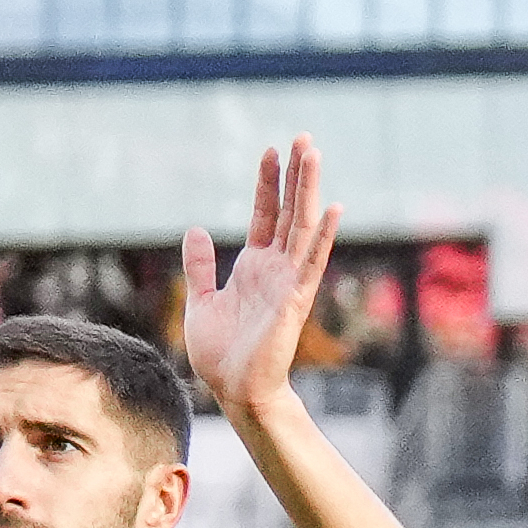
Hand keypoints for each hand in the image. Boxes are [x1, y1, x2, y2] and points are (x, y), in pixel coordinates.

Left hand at [174, 140, 339, 424]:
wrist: (234, 390)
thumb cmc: (220, 353)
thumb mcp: (200, 300)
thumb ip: (201, 266)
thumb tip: (196, 230)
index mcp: (255, 266)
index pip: (265, 214)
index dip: (267, 182)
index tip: (270, 149)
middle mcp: (276, 268)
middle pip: (289, 211)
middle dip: (295, 174)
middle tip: (302, 137)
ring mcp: (288, 282)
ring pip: (302, 226)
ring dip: (309, 190)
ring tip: (313, 154)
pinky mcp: (293, 300)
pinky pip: (310, 263)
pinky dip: (322, 236)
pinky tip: (332, 208)